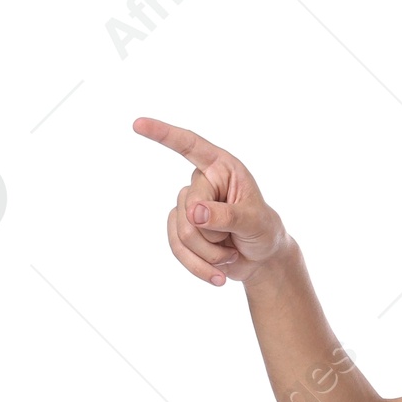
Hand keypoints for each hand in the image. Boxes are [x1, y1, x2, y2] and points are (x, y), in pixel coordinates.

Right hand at [133, 117, 290, 287]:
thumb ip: (226, 215)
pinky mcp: (181, 228)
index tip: (137, 125)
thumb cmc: (264, 231)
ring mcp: (188, 206)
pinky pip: (177, 248)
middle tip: (236, 241)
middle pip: (188, 207)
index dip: (163, 134)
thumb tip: (193, 213)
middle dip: (213, 234)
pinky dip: (198, 266)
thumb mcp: (254, 222)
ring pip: (182, 231)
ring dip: (209, 253)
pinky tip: (218, 276)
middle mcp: (202, 182)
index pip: (189, 145)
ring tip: (231, 254)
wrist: (262, 259)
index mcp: (221, 167)